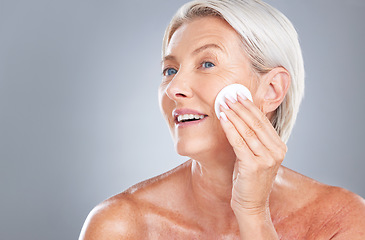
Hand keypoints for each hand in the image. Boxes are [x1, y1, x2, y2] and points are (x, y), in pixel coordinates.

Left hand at [219, 95, 286, 216]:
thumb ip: (254, 138)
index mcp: (279, 147)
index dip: (250, 106)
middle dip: (240, 107)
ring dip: (233, 114)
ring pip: (247, 130)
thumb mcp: (256, 156)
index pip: (263, 121)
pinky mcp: (254, 165)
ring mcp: (267, 159)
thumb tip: (242, 115)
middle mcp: (276, 151)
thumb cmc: (250, 179)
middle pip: (256, 123)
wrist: (251, 204)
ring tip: (223, 103)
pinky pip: (238, 142)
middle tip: (229, 95)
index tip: (238, 95)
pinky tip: (222, 118)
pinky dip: (229, 128)